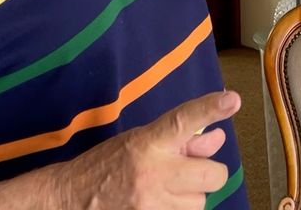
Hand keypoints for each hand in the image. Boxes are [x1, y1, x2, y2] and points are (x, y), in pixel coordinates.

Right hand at [55, 90, 240, 209]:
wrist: (68, 199)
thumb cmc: (105, 165)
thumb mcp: (139, 141)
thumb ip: (179, 140)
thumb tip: (217, 138)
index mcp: (147, 143)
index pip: (183, 121)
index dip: (209, 109)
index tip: (231, 100)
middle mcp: (153, 173)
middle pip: (212, 174)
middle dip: (206, 173)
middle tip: (187, 173)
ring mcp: (152, 204)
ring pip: (200, 202)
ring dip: (189, 197)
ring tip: (163, 191)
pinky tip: (158, 204)